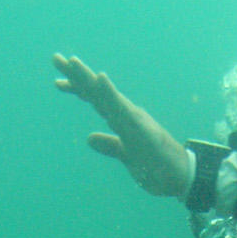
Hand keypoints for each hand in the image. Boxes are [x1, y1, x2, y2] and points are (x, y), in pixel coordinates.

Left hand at [52, 53, 189, 198]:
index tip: (57, 82)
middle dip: (76, 75)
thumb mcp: (126, 157)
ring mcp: (133, 118)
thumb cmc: (156, 168)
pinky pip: (121, 107)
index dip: (77, 89)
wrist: (181, 179)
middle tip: (55, 59)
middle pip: (96, 92)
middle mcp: (126, 114)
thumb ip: (109, 146)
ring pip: (105, 95)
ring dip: (89, 78)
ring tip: (73, 62)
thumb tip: (89, 139)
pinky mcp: (140, 127)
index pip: (95, 100)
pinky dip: (109, 92)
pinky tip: (99, 78)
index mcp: (122, 120)